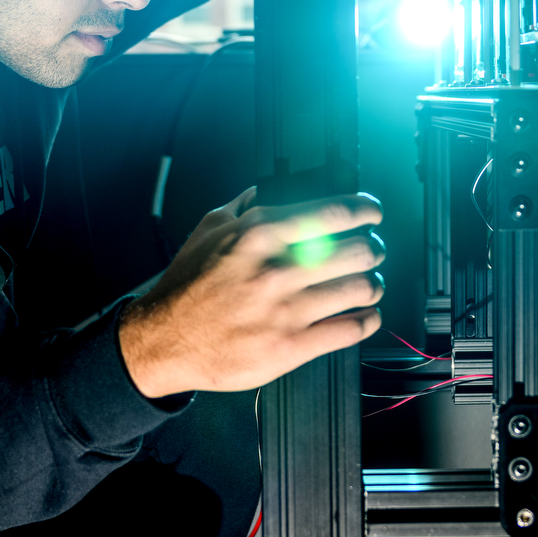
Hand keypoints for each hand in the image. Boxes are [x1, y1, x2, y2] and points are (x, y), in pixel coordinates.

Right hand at [119, 188, 384, 397]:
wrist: (165, 340)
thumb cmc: (187, 287)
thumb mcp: (209, 230)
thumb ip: (244, 206)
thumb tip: (267, 189)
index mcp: (260, 235)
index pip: (332, 213)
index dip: (364, 211)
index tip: (371, 213)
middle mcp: (277, 269)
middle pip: (357, 250)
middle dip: (373, 249)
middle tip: (372, 251)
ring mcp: (287, 310)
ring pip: (360, 289)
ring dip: (373, 284)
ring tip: (369, 283)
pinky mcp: (291, 346)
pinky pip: (350, 329)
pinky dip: (367, 320)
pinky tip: (364, 315)